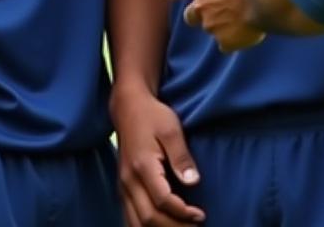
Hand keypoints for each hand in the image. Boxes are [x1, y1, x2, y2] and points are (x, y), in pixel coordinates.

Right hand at [111, 86, 204, 225]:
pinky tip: (163, 226)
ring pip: (136, 223)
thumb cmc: (153, 116)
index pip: (162, 200)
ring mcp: (123, 186)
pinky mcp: (122, 188)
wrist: (128, 107)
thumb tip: (193, 182)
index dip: (182, 212)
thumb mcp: (172, 129)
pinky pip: (129, 217)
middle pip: (148, 218)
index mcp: (142, 165)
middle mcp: (129, 180)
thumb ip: (181, 157)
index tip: (200, 215)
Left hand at [165, 0, 268, 52]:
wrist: (267, 0)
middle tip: (209, 11)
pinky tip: (242, 35)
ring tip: (235, 19)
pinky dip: (230, 40)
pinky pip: (224, 44)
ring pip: (208, 28)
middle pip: (189, 15)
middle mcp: (202, 5)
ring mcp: (212, 25)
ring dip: (217, 24)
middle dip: (195, 14)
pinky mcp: (226, 41)